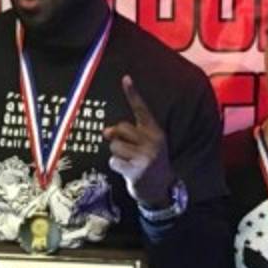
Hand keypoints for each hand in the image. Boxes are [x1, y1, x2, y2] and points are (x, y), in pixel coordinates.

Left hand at [102, 75, 174, 207]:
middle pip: (120, 128)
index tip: (125, 78)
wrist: (162, 189)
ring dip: (117, 155)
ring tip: (129, 162)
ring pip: (114, 146)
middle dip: (117, 139)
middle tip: (128, 151)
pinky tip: (128, 171)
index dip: (133, 93)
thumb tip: (105, 131)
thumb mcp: (146, 144)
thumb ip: (127, 134)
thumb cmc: (149, 161)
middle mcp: (153, 141)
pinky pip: (113, 161)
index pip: (142, 109)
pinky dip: (117, 166)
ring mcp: (146, 156)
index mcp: (155, 131)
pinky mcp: (137, 170)